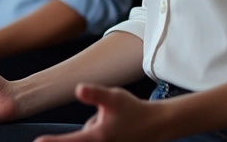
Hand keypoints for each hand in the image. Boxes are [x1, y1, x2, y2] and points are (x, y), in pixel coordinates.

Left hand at [34, 85, 164, 141]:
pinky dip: (98, 135)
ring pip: (86, 138)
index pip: (70, 141)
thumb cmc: (132, 109)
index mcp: (99, 137)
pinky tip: (113, 130)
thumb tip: (77, 89)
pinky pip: (94, 139)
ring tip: (111, 124)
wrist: (155, 125)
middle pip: (77, 141)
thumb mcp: (114, 97)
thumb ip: (95, 94)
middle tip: (104, 119)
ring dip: (91, 133)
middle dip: (73, 136)